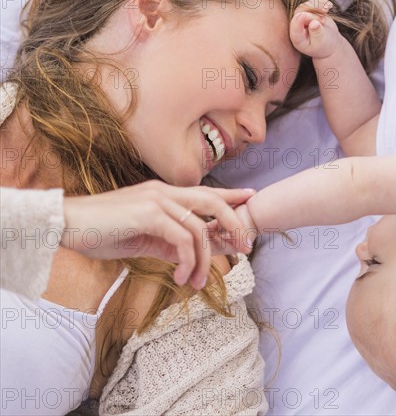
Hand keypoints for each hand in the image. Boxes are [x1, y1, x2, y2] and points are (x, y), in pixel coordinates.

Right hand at [61, 180, 254, 288]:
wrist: (66, 225)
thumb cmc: (101, 231)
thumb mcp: (142, 238)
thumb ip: (168, 243)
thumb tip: (189, 256)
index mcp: (164, 194)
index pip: (205, 192)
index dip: (231, 195)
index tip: (251, 197)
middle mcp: (164, 192)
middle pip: (212, 202)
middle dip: (234, 223)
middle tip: (245, 247)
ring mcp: (157, 201)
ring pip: (198, 228)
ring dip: (204, 259)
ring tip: (199, 281)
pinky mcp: (148, 214)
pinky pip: (182, 239)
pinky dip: (188, 261)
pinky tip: (181, 277)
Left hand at [290, 0, 342, 59]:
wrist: (329, 43)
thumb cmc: (324, 45)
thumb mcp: (321, 41)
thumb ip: (317, 33)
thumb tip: (314, 23)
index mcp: (297, 37)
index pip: (295, 25)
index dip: (301, 20)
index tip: (313, 19)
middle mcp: (296, 26)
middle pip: (300, 13)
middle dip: (313, 15)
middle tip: (324, 21)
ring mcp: (301, 17)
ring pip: (306, 5)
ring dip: (317, 7)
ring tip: (326, 12)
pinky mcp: (308, 11)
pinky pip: (312, 2)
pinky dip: (321, 2)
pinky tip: (329, 6)